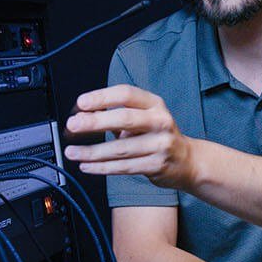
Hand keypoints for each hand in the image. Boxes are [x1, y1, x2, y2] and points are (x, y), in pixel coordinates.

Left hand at [64, 85, 197, 188]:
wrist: (188, 161)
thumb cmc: (158, 136)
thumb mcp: (144, 118)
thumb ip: (116, 115)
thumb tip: (83, 116)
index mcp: (154, 104)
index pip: (126, 94)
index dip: (102, 97)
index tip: (81, 103)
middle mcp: (160, 121)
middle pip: (124, 119)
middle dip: (94, 122)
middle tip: (73, 125)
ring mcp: (160, 144)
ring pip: (120, 148)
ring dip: (92, 151)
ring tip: (72, 152)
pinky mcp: (156, 165)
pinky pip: (123, 167)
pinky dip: (101, 167)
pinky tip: (87, 166)